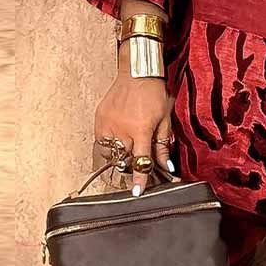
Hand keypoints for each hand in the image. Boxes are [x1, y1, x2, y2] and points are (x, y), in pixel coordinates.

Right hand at [94, 53, 173, 193]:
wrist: (137, 73)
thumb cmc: (155, 95)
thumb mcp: (164, 120)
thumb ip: (162, 145)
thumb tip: (166, 167)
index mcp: (140, 129)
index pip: (140, 161)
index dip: (139, 179)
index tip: (137, 192)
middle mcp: (121, 129)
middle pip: (123, 160)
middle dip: (129, 168)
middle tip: (136, 170)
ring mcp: (107, 124)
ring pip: (108, 154)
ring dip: (117, 159)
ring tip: (125, 156)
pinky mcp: (99, 120)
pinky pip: (100, 142)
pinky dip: (109, 147)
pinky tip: (117, 145)